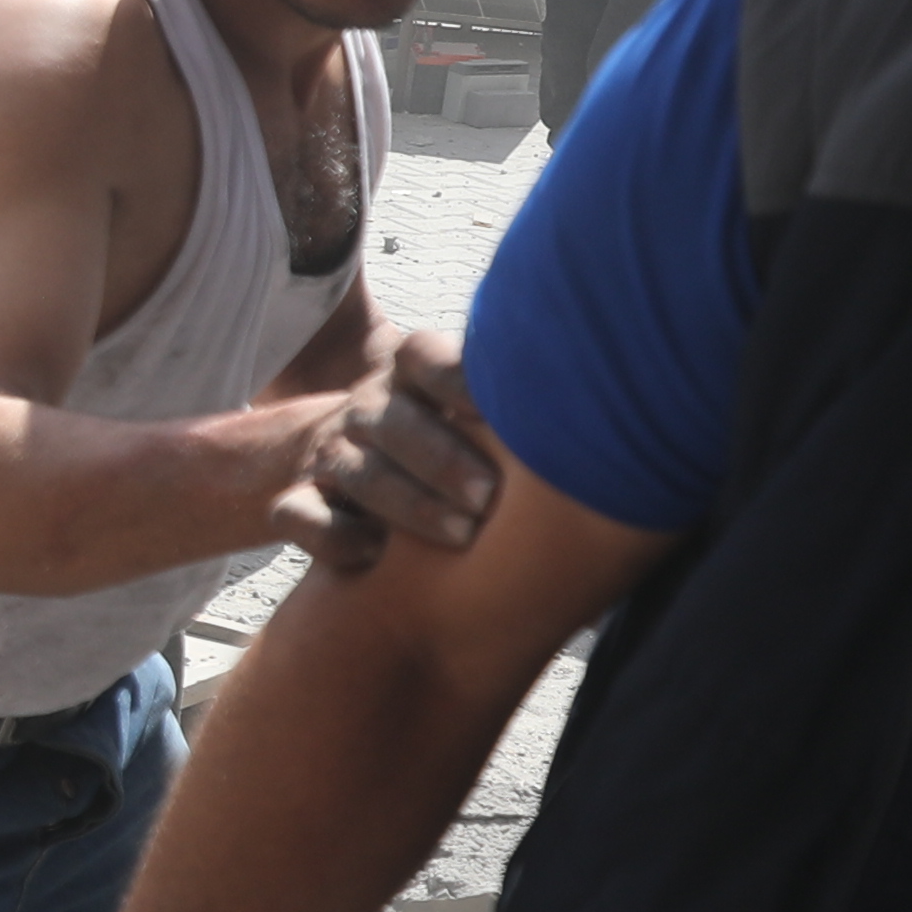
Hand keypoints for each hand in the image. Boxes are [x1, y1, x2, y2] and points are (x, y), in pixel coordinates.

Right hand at [267, 322, 500, 572]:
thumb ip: (523, 410)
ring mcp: (328, 456)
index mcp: (409, 377)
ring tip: (462, 535)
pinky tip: (379, 557)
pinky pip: (298, 516)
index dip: (456, 376)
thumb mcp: (479, 418)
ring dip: (408, 504)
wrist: (345, 473)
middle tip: (491, 496)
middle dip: (442, 458)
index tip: (497, 407)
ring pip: (353, 471)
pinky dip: (336, 538)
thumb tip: (614, 411)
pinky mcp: (297, 502)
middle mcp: (366, 409)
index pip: (421, 354)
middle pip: (390, 419)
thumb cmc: (449, 449)